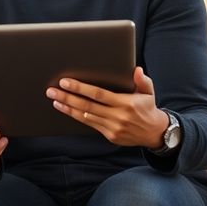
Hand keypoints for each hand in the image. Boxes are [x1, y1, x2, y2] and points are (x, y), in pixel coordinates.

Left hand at [46, 66, 167, 147]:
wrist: (155, 133)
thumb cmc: (147, 108)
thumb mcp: (149, 92)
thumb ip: (142, 81)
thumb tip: (136, 70)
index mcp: (126, 103)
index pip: (98, 94)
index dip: (80, 88)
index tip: (65, 82)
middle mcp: (118, 116)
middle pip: (87, 106)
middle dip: (67, 97)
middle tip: (51, 90)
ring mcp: (113, 127)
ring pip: (85, 116)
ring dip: (68, 108)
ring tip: (54, 99)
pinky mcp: (110, 136)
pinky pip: (90, 124)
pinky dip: (76, 117)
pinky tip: (66, 110)